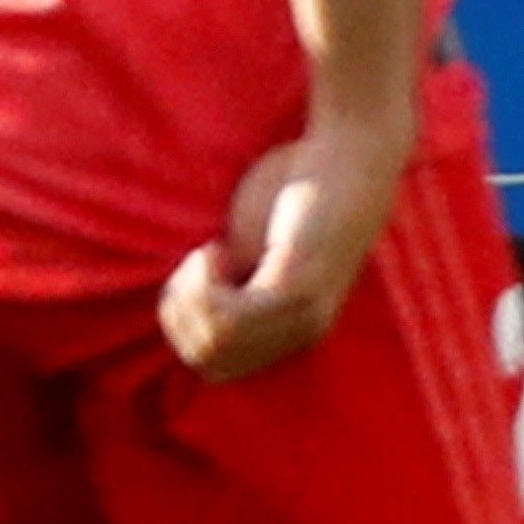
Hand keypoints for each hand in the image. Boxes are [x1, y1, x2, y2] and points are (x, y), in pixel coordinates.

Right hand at [159, 103, 412, 382]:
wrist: (346, 155)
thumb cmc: (293, 195)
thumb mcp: (251, 250)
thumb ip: (228, 287)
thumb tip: (177, 319)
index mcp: (294, 330)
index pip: (215, 368)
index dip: (185, 325)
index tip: (197, 276)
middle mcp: (304, 333)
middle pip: (207, 361)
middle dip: (181, 312)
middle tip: (199, 263)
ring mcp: (304, 314)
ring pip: (211, 344)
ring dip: (189, 296)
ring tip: (210, 254)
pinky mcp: (297, 289)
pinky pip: (225, 318)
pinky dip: (203, 284)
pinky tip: (216, 250)